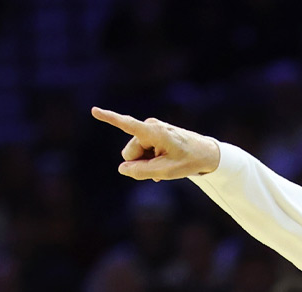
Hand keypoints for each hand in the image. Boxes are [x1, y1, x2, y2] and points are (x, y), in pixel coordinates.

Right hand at [91, 108, 220, 180]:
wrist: (207, 154)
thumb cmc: (189, 160)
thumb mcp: (166, 171)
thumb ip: (141, 171)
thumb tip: (122, 169)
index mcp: (154, 132)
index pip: (127, 124)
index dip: (109, 118)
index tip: (94, 110)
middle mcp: (150, 127)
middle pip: (129, 152)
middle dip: (140, 163)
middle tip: (162, 166)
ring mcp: (151, 131)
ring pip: (135, 155)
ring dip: (146, 163)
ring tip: (166, 164)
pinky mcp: (153, 136)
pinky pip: (142, 153)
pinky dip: (150, 161)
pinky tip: (163, 165)